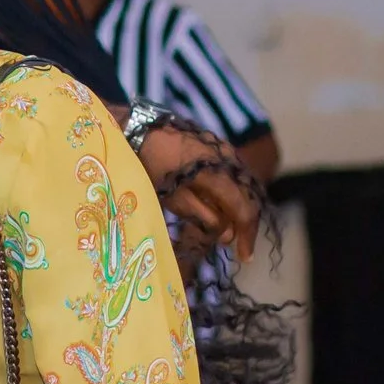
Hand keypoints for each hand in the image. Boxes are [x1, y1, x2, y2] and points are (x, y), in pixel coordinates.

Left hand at [137, 124, 261, 262]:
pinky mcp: (216, 147)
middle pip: (248, 198)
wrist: (136, 127)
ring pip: (242, 187)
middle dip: (244, 226)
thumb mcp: (170, 195)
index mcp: (216, 172)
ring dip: (237, 211)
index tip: (244, 257)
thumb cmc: (147, 163)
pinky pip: (231, 175)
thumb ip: (200, 215)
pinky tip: (220, 210)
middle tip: (238, 248)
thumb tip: (226, 235)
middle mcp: (227, 159)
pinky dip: (230, 195)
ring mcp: (223, 150)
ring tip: (228, 233)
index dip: (246, 235)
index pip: (243, 208)